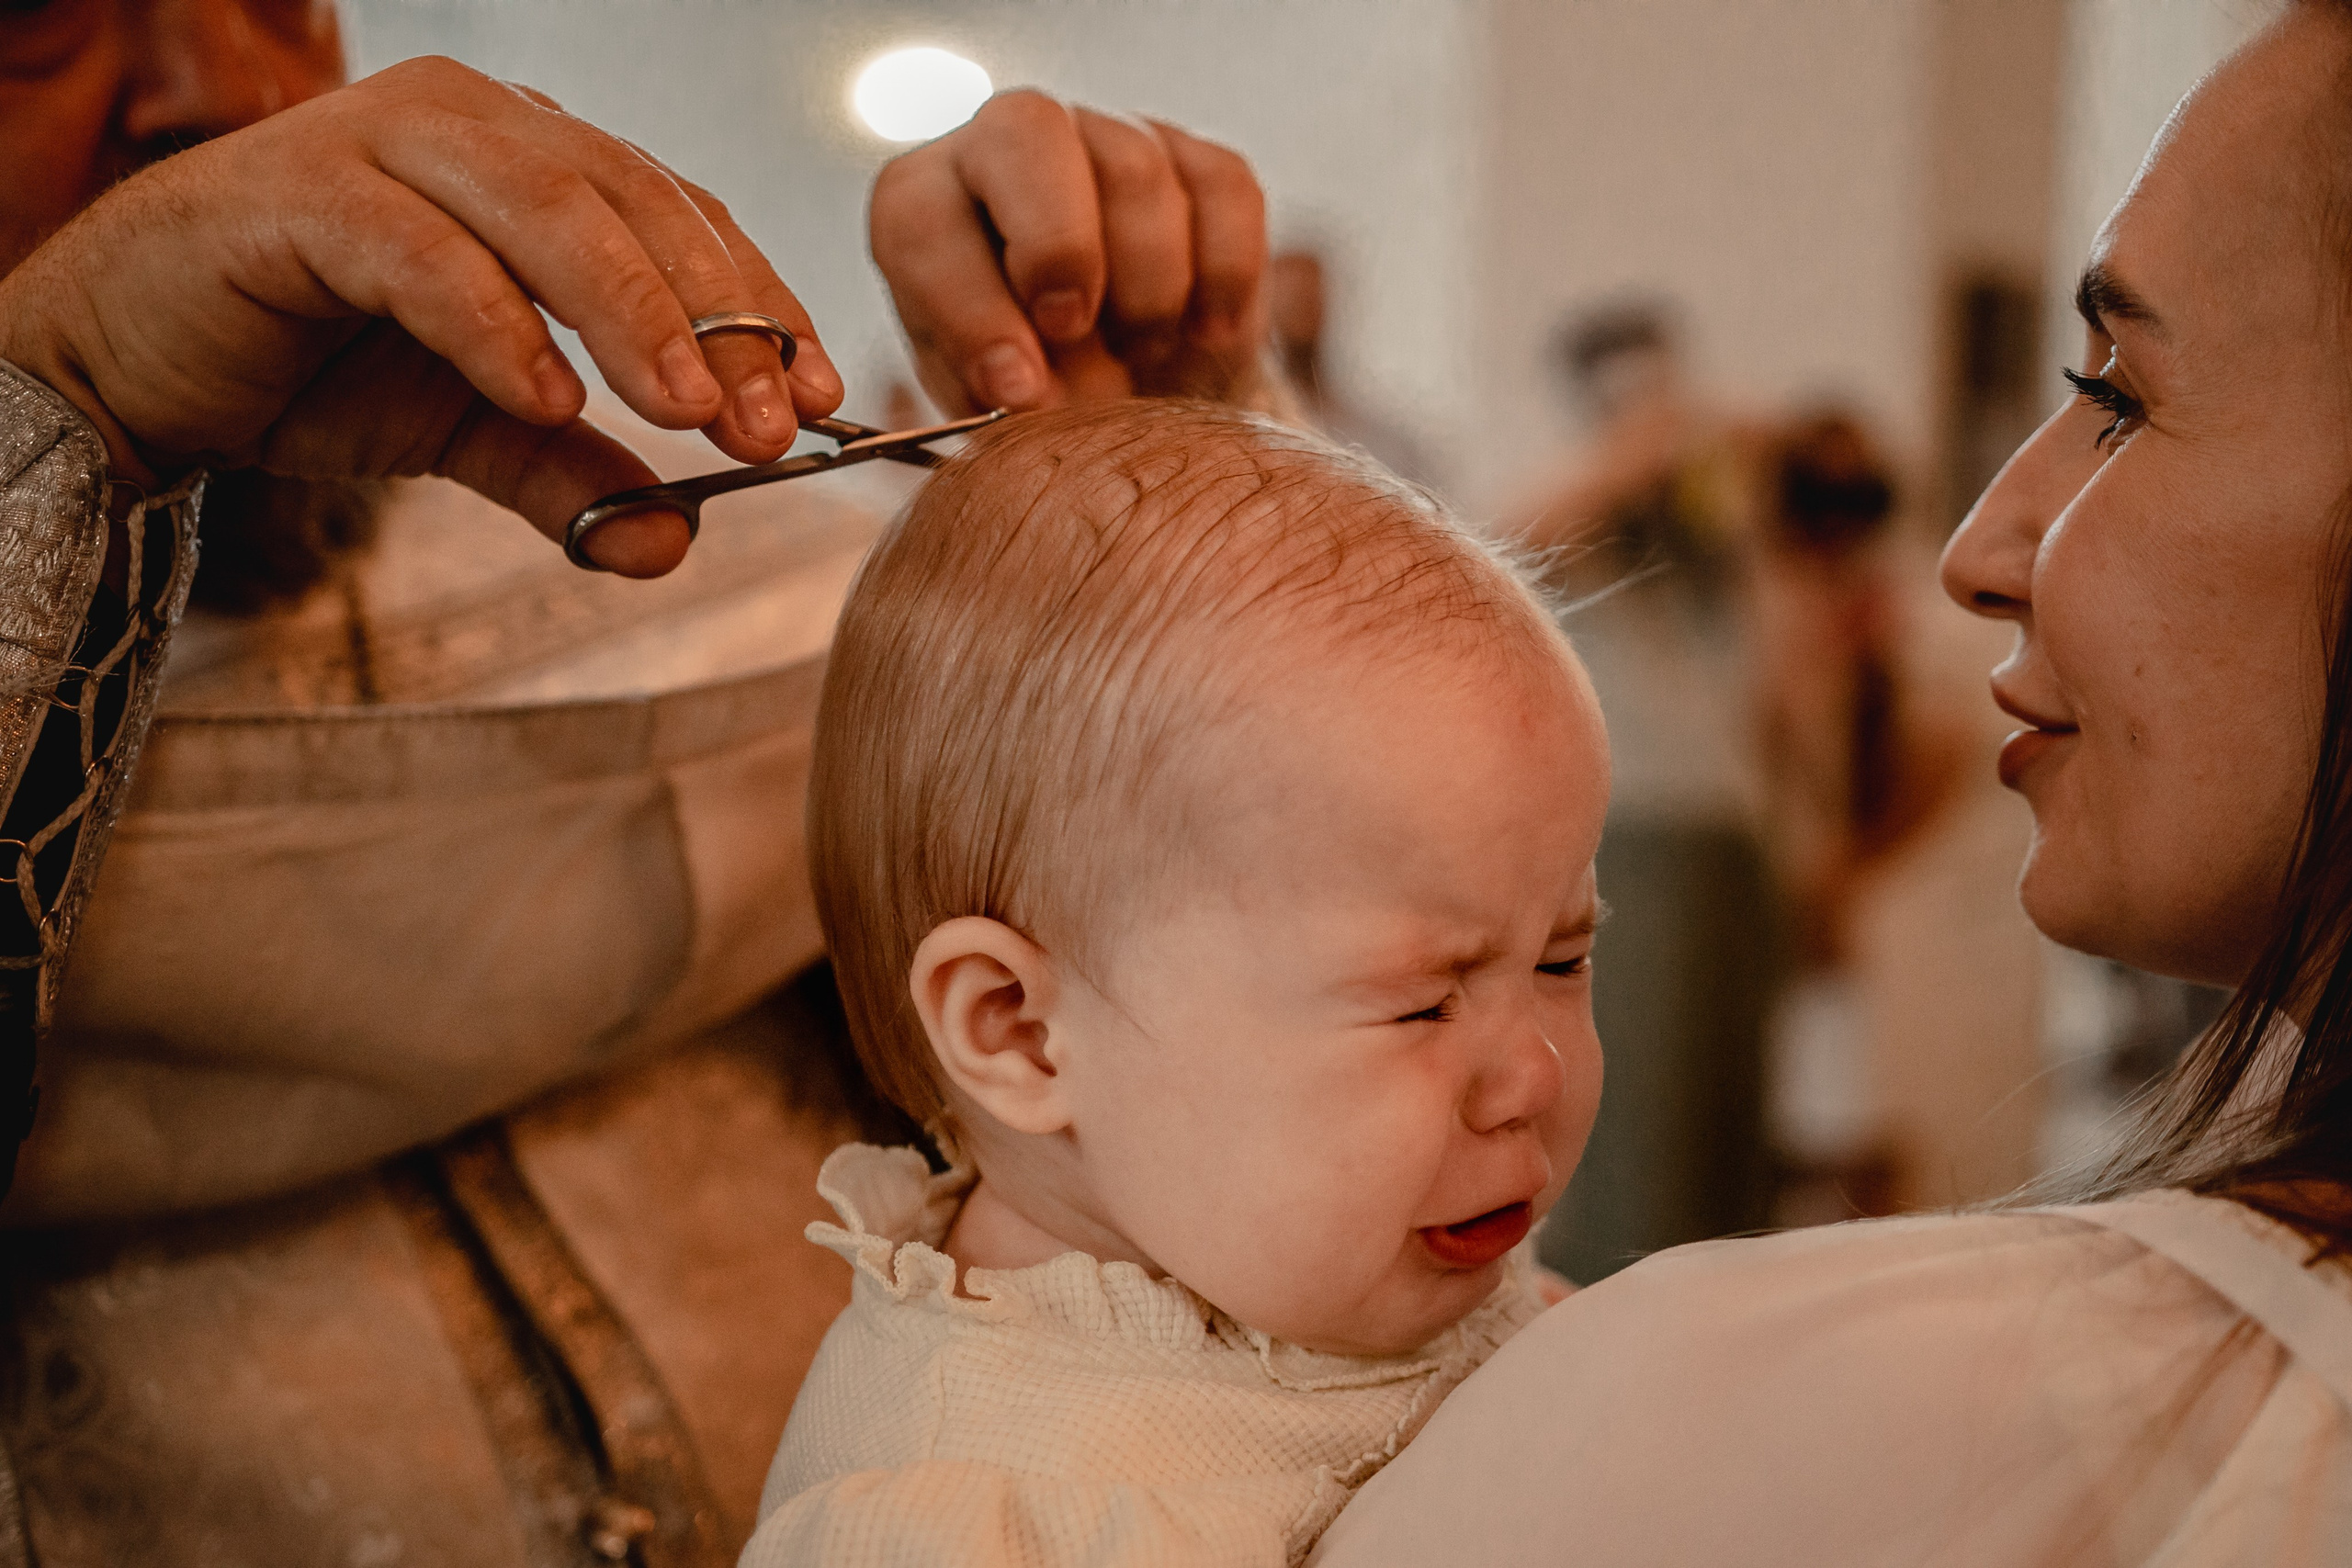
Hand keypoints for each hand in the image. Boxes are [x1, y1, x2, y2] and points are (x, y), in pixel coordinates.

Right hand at [0, 56, 841, 576]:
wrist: (137, 359)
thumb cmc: (319, 365)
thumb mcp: (476, 431)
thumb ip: (573, 476)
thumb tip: (676, 542)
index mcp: (535, 159)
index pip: (683, 220)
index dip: (762, 306)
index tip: (824, 401)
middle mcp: (474, 127)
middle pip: (637, 205)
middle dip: (720, 322)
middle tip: (771, 428)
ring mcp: (384, 144)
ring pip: (546, 209)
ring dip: (632, 315)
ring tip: (690, 413)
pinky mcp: (300, 195)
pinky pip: (422, 250)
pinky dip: (493, 324)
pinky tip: (544, 398)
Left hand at [870, 91, 1268, 415]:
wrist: (1143, 397)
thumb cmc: (1042, 396)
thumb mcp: (995, 411)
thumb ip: (1000, 397)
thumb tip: (1039, 394)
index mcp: (923, 206)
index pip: (922, 224)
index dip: (970, 310)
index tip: (1017, 390)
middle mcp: (1007, 145)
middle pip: (1027, 129)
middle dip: (1057, 244)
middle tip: (1076, 330)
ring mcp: (1111, 139)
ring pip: (1137, 172)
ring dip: (1148, 287)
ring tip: (1141, 353)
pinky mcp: (1199, 159)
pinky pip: (1227, 191)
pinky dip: (1225, 276)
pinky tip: (1205, 334)